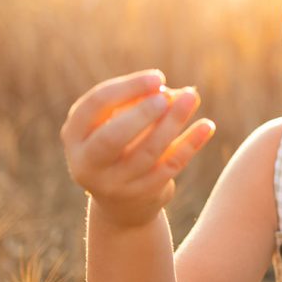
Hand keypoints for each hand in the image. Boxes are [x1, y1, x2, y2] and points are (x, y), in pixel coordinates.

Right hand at [59, 69, 215, 228]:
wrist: (122, 204)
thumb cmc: (119, 145)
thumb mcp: (117, 121)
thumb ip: (137, 103)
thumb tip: (173, 93)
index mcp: (74, 135)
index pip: (96, 105)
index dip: (128, 88)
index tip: (158, 77)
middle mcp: (87, 163)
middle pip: (113, 137)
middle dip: (142, 113)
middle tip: (167, 95)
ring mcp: (115, 184)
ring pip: (147, 152)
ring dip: (172, 122)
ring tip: (192, 97)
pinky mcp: (143, 194)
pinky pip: (170, 166)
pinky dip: (190, 144)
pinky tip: (207, 125)